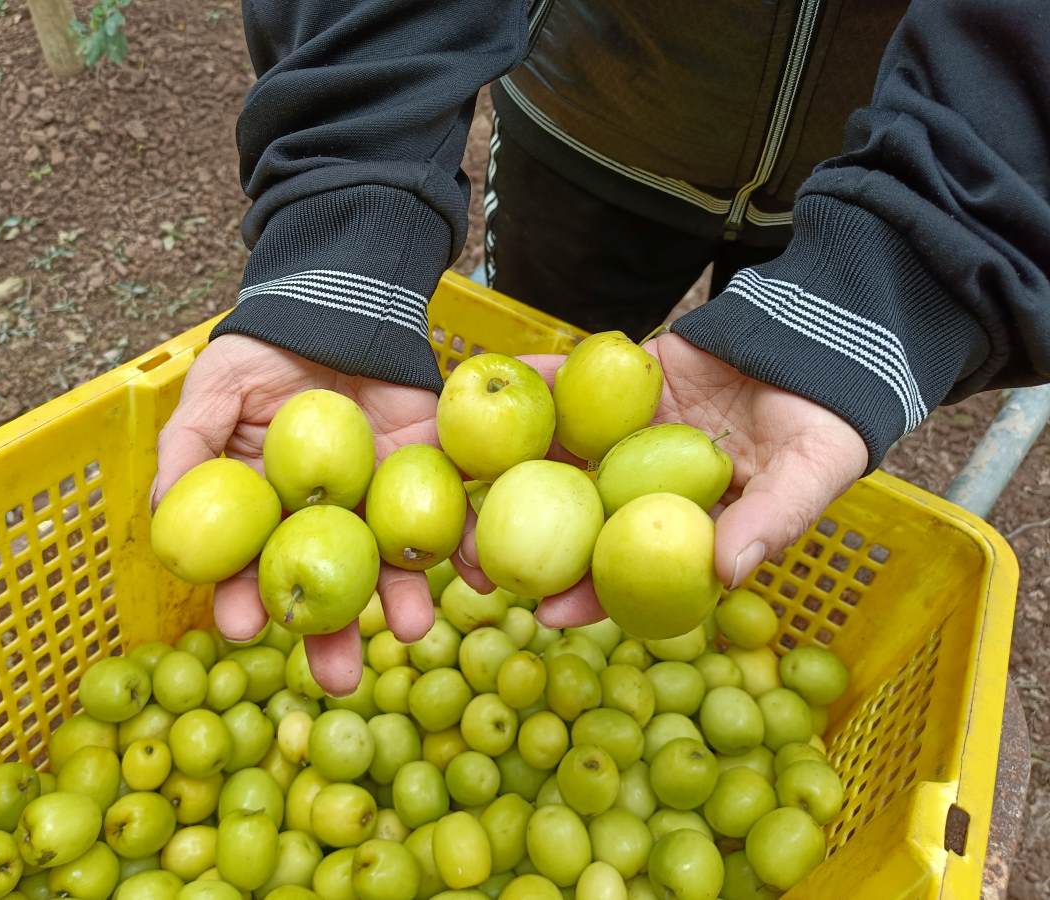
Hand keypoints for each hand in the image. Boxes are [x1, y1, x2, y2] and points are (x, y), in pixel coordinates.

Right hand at [154, 334, 440, 694]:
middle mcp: (325, 522)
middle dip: (333, 637)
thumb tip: (162, 521)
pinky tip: (475, 575)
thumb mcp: (212, 393)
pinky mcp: (428, 475)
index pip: (253, 569)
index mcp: (268, 514)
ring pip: (391, 566)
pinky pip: (451, 516)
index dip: (246, 599)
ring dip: (403, 602)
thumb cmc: (263, 354)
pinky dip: (465, 545)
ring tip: (412, 629)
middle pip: (328, 588)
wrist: (335, 307)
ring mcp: (379, 503)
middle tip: (339, 679)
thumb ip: (187, 452)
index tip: (244, 626)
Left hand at [457, 333, 869, 627]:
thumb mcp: (811, 475)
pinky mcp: (621, 385)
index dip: (588, 595)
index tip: (547, 614)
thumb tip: (725, 576)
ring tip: (459, 475)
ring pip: (563, 455)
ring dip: (512, 465)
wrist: (820, 344)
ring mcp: (627, 437)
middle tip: (473, 563)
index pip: (628, 571)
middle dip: (526, 544)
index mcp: (681, 526)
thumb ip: (771, 521)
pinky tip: (497, 379)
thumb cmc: (827, 422)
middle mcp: (644, 488)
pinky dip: (542, 379)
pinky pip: (577, 384)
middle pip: (576, 522)